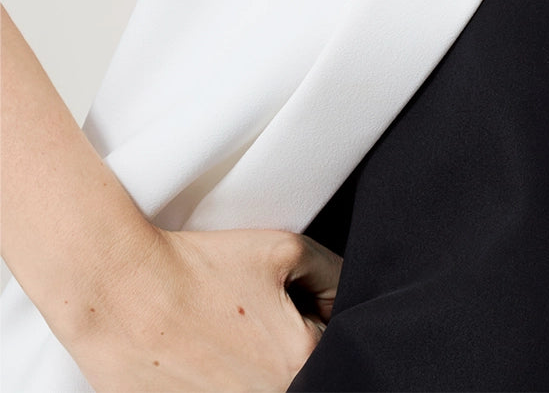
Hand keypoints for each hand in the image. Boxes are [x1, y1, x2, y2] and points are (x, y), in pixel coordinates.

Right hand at [65, 223, 340, 391]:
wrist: (120, 290)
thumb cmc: (200, 266)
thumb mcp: (286, 249)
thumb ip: (334, 274)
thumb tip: (350, 293)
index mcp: (299, 361)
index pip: (334, 340)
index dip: (313, 313)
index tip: (284, 302)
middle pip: (301, 368)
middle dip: (285, 340)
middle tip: (251, 317)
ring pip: (263, 382)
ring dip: (251, 362)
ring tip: (223, 334)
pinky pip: (222, 390)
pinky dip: (218, 377)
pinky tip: (201, 354)